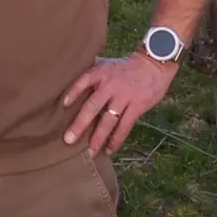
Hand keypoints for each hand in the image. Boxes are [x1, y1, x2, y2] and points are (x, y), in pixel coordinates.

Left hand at [62, 51, 177, 156]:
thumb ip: (92, 73)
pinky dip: (116, 139)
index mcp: (101, 72)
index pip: (84, 80)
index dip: (73, 92)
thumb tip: (68, 80)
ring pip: (108, 120)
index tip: (64, 105)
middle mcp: (110, 84)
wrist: (153, 65)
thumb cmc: (125, 67)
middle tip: (68, 140)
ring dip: (98, 137)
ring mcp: (124, 96)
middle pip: (92, 106)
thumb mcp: (107, 64)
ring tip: (89, 152)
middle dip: (80, 124)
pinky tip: (109, 150)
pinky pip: (125, 126)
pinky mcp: (137, 106)